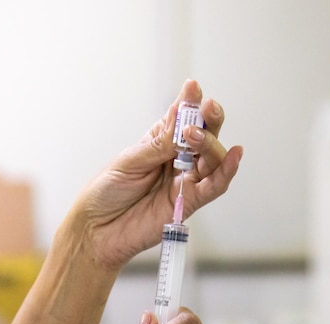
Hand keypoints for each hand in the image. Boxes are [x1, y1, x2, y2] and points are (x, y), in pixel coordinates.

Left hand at [64, 79, 242, 271]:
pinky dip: (226, 171)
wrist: (96, 230)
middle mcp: (176, 160)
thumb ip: (159, 145)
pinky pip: (214, 187)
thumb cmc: (105, 193)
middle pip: (204, 137)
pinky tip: (233, 156)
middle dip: (208, 120)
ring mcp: (185, 181)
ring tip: (197, 136)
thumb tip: (181, 119)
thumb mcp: (128, 161)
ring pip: (212, 159)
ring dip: (211, 144)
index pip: (180, 119)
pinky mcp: (189, 203)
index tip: (193, 88)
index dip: (189, 103)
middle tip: (207, 108)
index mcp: (159, 144)